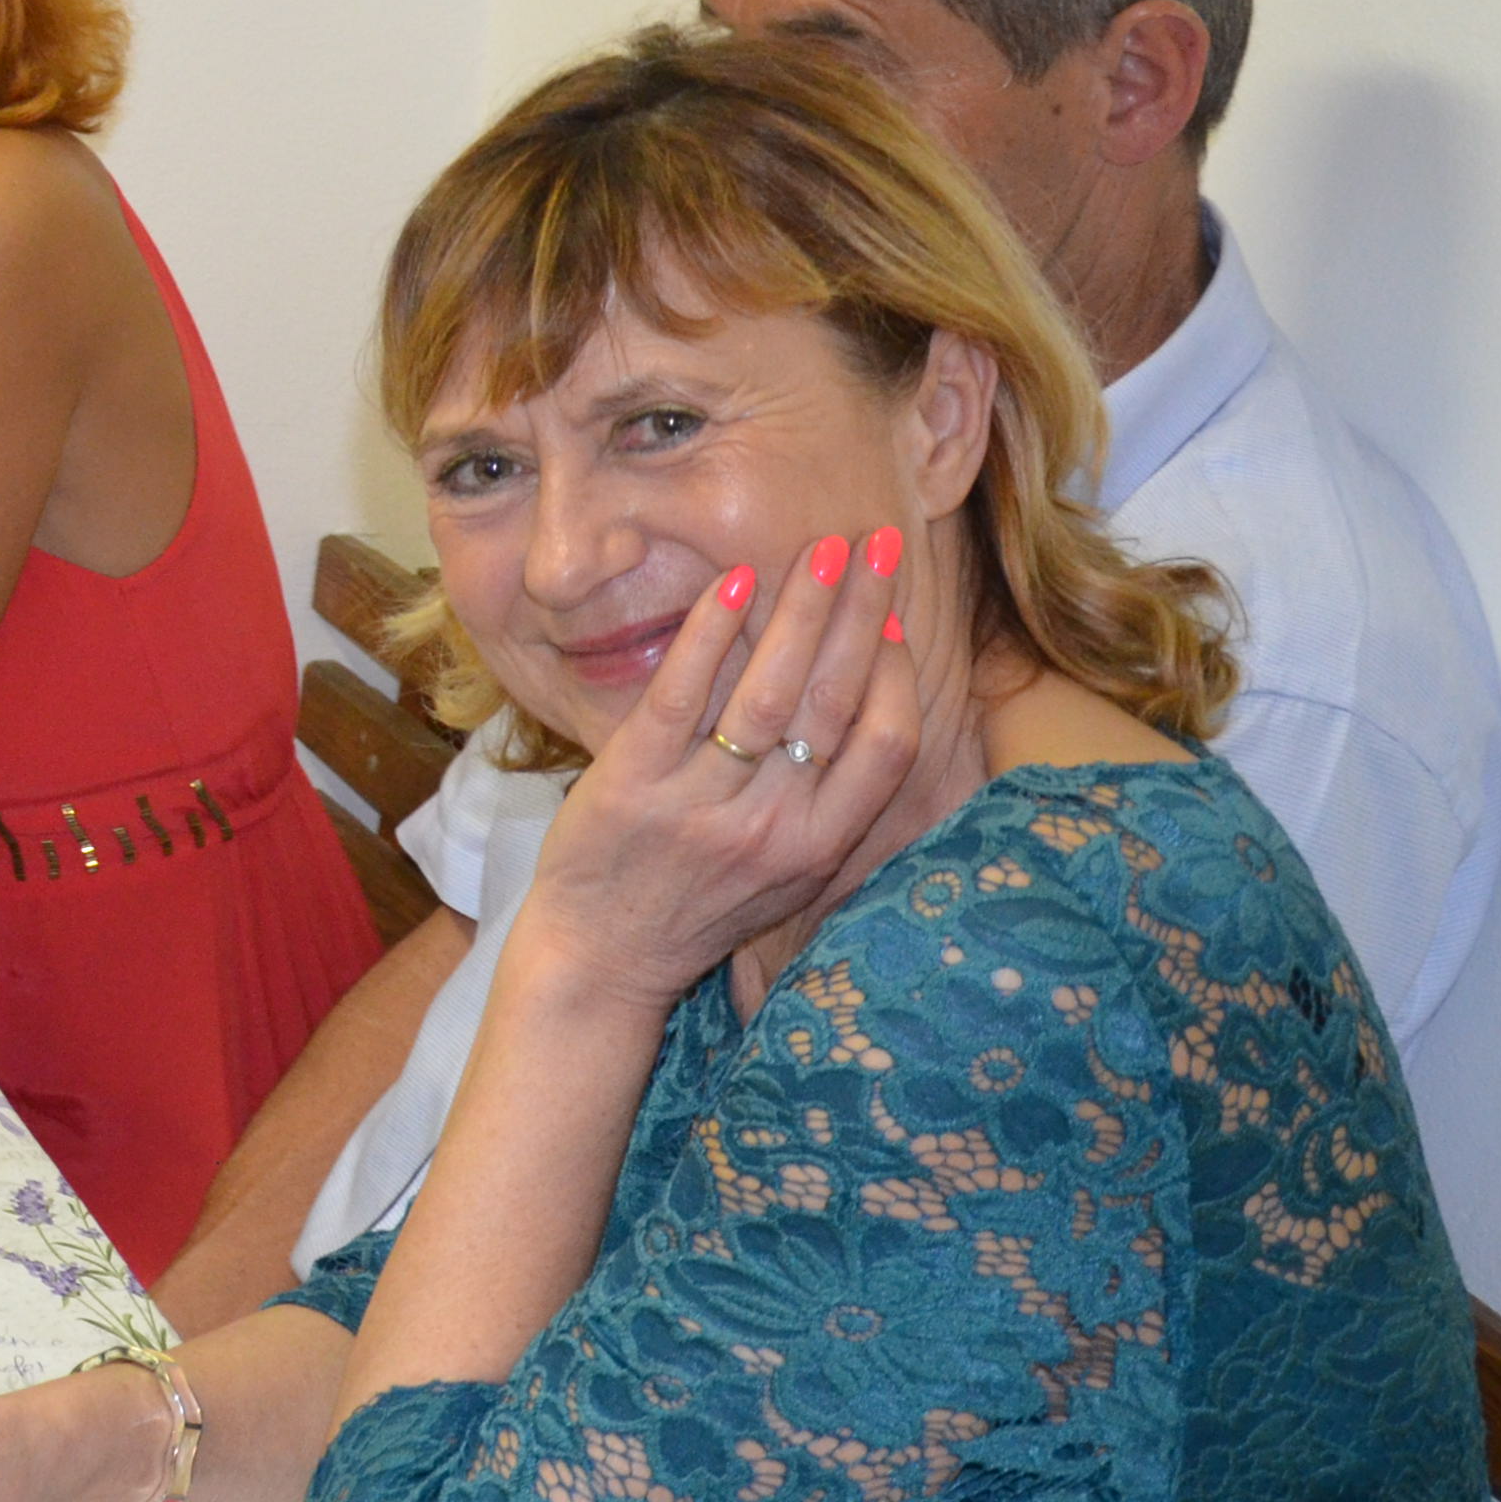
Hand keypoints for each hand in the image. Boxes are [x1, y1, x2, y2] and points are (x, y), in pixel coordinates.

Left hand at [521, 524, 925, 1012]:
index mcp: (821, 848)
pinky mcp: (632, 785)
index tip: (894, 610)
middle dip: (861, 612)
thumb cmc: (700, 907)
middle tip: (879, 542)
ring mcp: (701, 807)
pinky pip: (681, 695)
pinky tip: (734, 580)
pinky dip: (709, 632)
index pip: (887, 744)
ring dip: (802, 610)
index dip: (898, 670)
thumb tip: (884, 703)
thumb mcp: (792, 876)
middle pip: (834, 701)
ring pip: (768, 692)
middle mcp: (772, 830)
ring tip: (822, 548)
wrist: (601, 960)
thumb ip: (837, 806)